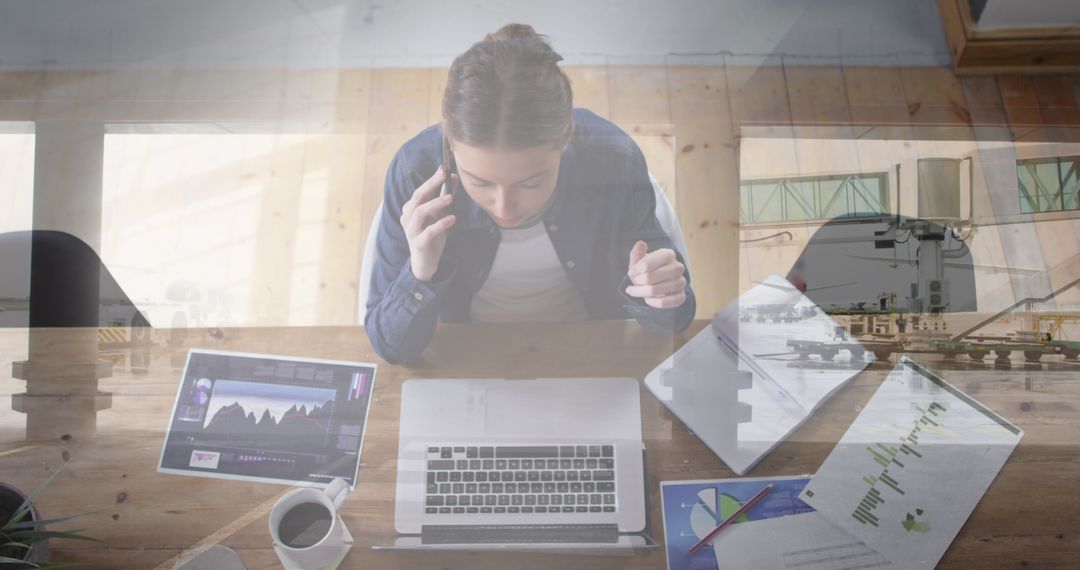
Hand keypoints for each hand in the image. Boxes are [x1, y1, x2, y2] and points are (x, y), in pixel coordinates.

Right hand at [401, 166, 456, 281]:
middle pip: (417, 198)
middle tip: (445, 176)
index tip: (443, 168)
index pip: (420, 191)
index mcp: (410, 210)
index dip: (431, 180)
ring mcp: (411, 231)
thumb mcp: (439, 215)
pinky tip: (452, 219)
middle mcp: (407, 218)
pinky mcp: (418, 244)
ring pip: (419, 213)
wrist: (425, 263)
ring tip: (451, 198)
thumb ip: (444, 197)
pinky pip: (428, 232)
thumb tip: (453, 177)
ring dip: (435, 203)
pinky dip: (440, 224)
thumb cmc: (431, 236)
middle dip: (431, 185)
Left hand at [625, 241, 686, 308]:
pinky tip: (647, 299)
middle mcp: (677, 267)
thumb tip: (641, 244)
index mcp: (668, 254)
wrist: (656, 282)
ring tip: (635, 291)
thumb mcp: (639, 260)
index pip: (648, 263)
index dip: (636, 270)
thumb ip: (637, 253)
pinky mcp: (681, 296)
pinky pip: (664, 302)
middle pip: (649, 278)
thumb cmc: (646, 269)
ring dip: (641, 292)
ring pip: (655, 291)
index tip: (631, 272)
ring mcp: (681, 282)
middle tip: (634, 282)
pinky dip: (652, 302)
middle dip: (637, 282)